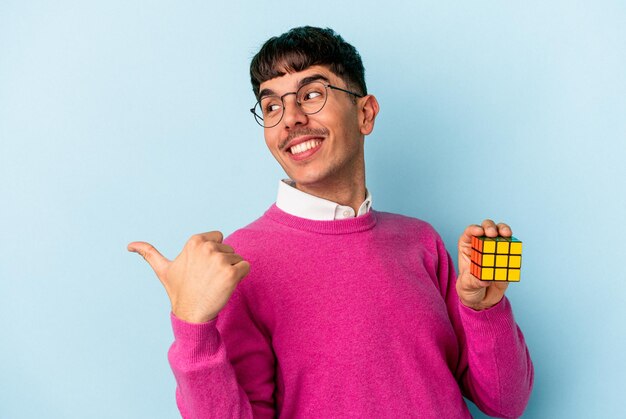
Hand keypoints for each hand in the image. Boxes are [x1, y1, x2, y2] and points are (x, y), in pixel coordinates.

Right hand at [127, 232, 249, 322]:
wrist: (191, 314)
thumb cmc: (178, 291)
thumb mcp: (162, 269)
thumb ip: (148, 253)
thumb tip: (129, 245)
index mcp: (195, 241)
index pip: (218, 238)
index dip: (213, 253)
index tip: (201, 268)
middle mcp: (207, 247)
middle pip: (229, 249)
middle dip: (222, 263)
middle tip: (207, 279)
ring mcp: (220, 260)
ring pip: (238, 259)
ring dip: (231, 271)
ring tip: (215, 283)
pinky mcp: (231, 273)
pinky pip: (246, 267)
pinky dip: (241, 276)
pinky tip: (226, 286)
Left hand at [456, 220, 511, 310]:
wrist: (483, 300)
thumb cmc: (469, 289)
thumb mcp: (467, 286)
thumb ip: (474, 281)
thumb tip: (484, 278)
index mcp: (467, 248)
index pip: (469, 234)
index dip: (473, 229)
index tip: (479, 231)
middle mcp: (482, 245)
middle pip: (486, 228)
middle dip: (490, 227)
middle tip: (493, 233)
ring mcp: (496, 250)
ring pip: (500, 233)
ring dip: (504, 230)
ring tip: (507, 234)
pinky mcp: (507, 257)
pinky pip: (512, 248)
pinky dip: (514, 246)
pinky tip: (514, 248)